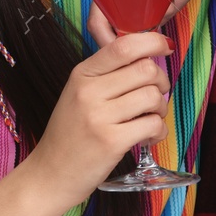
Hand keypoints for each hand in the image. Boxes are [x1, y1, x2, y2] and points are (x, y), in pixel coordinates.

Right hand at [26, 31, 173, 206]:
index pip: (122, 46)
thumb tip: (148, 54)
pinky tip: (147, 137)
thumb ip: (108, 74)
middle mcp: (89, 91)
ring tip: (149, 119)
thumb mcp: (79, 94)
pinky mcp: (112, 142)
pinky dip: (158, 131)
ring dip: (160, 109)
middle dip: (161, 81)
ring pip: (153, 97)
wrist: (50, 174)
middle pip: (145, 69)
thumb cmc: (70, 133)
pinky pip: (153, 125)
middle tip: (155, 96)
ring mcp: (99, 117)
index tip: (164, 46)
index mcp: (82, 74)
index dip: (152, 41)